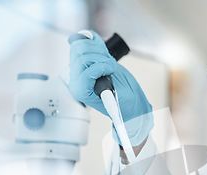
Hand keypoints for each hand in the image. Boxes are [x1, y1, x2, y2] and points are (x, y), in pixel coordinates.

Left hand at [69, 30, 152, 145]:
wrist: (129, 102)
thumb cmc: (124, 103)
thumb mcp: (117, 96)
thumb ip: (106, 81)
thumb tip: (100, 61)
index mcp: (81, 91)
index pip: (85, 68)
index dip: (101, 66)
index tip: (112, 71)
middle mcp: (77, 79)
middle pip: (81, 54)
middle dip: (101, 57)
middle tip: (112, 67)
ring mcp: (80, 69)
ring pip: (81, 46)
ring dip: (99, 50)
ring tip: (108, 60)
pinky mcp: (87, 60)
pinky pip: (82, 41)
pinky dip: (91, 39)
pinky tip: (99, 43)